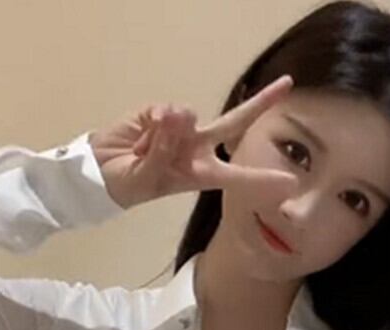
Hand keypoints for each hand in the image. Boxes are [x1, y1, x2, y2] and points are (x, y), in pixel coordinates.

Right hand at [88, 74, 299, 208]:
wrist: (99, 172)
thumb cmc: (127, 185)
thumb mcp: (148, 178)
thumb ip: (164, 150)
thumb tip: (177, 115)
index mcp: (200, 174)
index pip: (237, 177)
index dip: (262, 179)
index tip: (291, 184)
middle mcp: (196, 148)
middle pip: (234, 123)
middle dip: (260, 103)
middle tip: (287, 84)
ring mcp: (180, 129)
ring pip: (188, 117)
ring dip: (166, 134)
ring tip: (143, 152)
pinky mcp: (160, 113)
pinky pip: (166, 111)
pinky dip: (151, 123)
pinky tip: (139, 137)